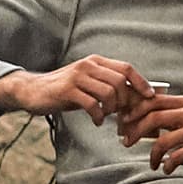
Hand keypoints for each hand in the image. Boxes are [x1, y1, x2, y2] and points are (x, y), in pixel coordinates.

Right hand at [0, 56, 150, 121]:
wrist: (32, 91)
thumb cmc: (66, 90)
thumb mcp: (89, 83)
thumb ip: (108, 87)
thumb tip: (136, 98)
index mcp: (96, 61)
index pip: (126, 68)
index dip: (141, 82)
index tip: (150, 96)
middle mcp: (88, 65)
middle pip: (120, 82)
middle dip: (126, 101)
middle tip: (122, 113)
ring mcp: (77, 76)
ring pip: (108, 93)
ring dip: (112, 109)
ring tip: (106, 116)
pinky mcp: (67, 90)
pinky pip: (92, 104)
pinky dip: (99, 116)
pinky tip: (97, 121)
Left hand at [127, 88, 182, 179]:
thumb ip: (170, 117)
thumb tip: (136, 121)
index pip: (153, 100)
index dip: (134, 111)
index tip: (124, 123)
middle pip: (153, 117)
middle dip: (135, 131)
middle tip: (126, 143)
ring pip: (162, 140)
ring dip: (152, 155)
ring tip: (152, 163)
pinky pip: (176, 156)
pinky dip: (167, 165)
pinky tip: (166, 169)